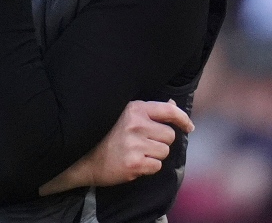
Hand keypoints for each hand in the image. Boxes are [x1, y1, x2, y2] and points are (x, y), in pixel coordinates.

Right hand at [39, 100, 193, 194]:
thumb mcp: (123, 114)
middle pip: (169, 135)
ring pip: (164, 152)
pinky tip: (133, 163)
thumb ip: (148, 111)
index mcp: (134, 108)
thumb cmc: (104, 135)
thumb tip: (173, 104)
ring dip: (154, 155)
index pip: (169, 110)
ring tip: (135, 153)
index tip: (189, 127)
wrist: (82, 159)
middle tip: (143, 144)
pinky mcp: (134, 163)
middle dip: (161, 142)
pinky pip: (156, 166)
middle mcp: (136, 124)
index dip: (183, 119)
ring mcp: (135, 144)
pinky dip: (148, 167)